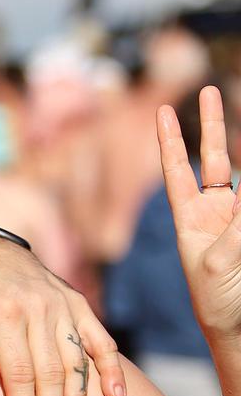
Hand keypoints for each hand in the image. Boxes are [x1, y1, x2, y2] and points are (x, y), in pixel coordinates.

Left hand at [157, 86, 240, 342]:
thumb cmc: (217, 305)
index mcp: (191, 219)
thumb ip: (234, 234)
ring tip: (237, 120)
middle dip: (213, 126)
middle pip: (216, 159)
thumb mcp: (216, 267)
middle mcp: (217, 212)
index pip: (177, 170)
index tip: (161, 111)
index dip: (170, 141)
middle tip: (209, 90)